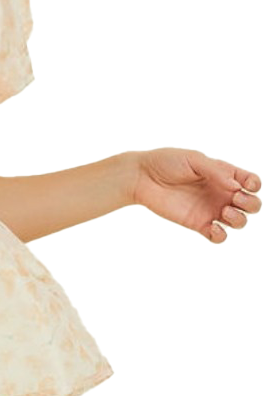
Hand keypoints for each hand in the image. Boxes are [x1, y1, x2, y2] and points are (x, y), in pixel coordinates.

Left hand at [130, 148, 260, 242]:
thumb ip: (216, 171)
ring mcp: (210, 209)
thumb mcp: (193, 159)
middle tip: (235, 198)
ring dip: (239, 220)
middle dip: (251, 204)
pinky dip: (221, 236)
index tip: (246, 184)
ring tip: (224, 212)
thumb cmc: (166, 162)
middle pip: (251, 204)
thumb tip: (236, 186)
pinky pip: (218, 236)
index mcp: (224, 174)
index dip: (254, 185)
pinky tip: (213, 229)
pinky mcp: (197, 223)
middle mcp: (220, 193)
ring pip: (239, 222)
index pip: (250, 182)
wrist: (142, 177)